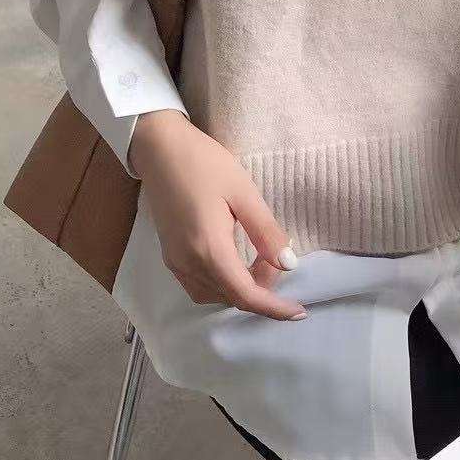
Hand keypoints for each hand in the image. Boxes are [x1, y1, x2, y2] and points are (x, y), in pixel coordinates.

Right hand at [129, 110, 305, 320]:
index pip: (246, 295)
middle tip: (277, 258)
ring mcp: (175, 262)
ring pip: (214, 296)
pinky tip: (236, 262)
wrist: (159, 148)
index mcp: (209, 249)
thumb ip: (266, 232)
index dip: (274, 308)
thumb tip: (289, 264)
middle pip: (231, 298)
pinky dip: (222, 284)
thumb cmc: (204, 163)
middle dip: (261, 289)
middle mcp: (188, 264)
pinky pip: (199, 286)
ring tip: (260, 259)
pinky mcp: (170, 255)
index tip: (299, 312)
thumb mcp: (244, 192)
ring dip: (241, 288)